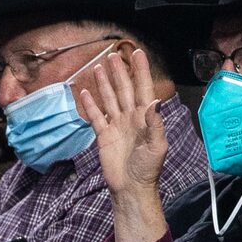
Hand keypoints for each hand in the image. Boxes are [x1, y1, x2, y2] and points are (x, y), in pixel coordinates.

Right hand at [80, 43, 167, 199]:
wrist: (131, 188)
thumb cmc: (148, 169)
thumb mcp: (157, 146)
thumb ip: (155, 123)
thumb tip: (155, 101)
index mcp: (145, 117)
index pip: (144, 88)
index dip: (141, 71)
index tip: (138, 53)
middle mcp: (130, 117)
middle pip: (124, 89)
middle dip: (119, 72)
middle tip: (113, 55)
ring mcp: (116, 125)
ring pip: (109, 99)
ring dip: (104, 83)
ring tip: (99, 67)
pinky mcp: (104, 135)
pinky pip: (96, 116)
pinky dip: (90, 104)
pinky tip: (84, 92)